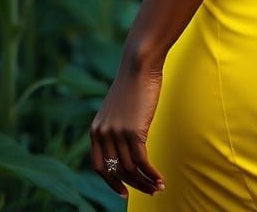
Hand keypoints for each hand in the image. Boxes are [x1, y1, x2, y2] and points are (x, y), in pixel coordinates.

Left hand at [89, 54, 166, 198]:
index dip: (111, 183)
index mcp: (95, 130)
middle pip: (116, 171)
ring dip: (145, 182)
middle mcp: (103, 134)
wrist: (139, 65)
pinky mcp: (134, 131)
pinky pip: (142, 162)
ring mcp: (117, 133)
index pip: (99, 167)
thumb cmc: (133, 84)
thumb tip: (125, 151)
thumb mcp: (118, 110)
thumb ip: (116, 129)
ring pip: (130, 169)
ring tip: (158, 187)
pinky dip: (152, 174)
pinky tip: (161, 179)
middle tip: (148, 191)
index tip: (123, 193)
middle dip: (133, 185)